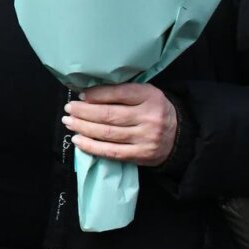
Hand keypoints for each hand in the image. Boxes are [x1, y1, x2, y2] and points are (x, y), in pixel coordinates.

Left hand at [63, 83, 177, 165]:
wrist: (180, 135)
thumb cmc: (154, 110)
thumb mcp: (146, 94)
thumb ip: (122, 93)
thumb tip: (88, 94)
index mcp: (150, 97)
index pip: (119, 93)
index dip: (97, 94)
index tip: (81, 96)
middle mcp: (149, 117)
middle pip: (109, 115)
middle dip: (84, 112)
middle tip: (69, 109)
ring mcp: (145, 138)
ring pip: (107, 133)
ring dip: (83, 128)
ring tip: (69, 123)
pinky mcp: (141, 155)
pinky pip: (111, 151)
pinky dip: (92, 146)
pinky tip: (78, 140)